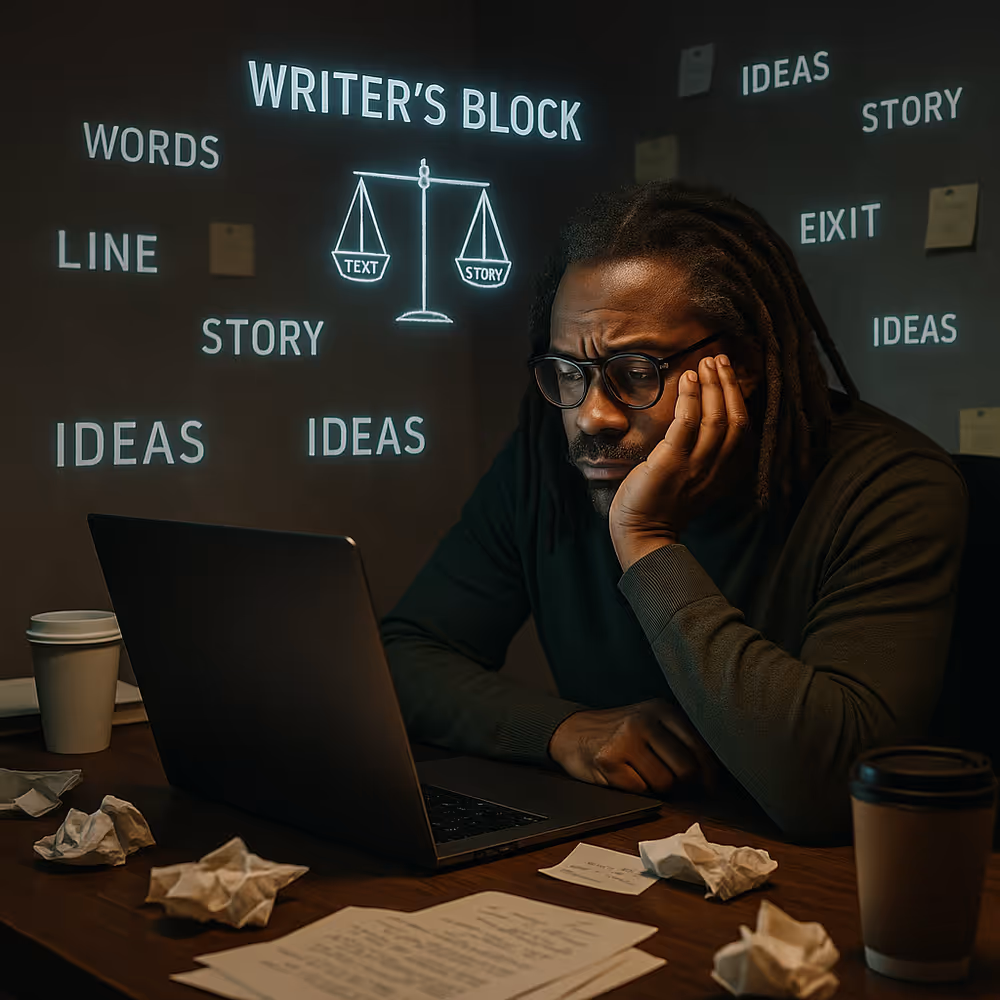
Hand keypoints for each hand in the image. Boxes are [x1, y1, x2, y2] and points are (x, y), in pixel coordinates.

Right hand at [548, 698, 720, 796]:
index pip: (700, 747)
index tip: (708, 785)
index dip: (709, 772)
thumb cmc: (621, 733)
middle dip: (683, 784)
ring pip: (664, 783)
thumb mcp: (652, 722)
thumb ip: (681, 739)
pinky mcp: (609, 759)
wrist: (572, 731)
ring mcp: (625, 739)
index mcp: (662, 709)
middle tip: (673, 784)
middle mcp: (645, 720)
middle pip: (686, 769)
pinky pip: (640, 790)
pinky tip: (625, 776)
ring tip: (643, 775)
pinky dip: (637, 790)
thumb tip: (714, 775)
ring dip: (658, 788)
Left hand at [609, 354, 749, 570]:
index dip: (738, 396)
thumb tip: (698, 415)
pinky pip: (687, 423)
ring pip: (716, 418)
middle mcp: (717, 469)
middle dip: (728, 385)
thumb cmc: (660, 503)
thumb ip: (702, 453)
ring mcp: (696, 466)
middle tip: (719, 359)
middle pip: (735, 418)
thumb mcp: (692, 477)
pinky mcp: (672, 462)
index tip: (728, 373)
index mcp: (726, 472)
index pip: (743, 428)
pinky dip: (690, 398)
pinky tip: (686, 379)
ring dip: (712, 386)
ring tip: (704, 364)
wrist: (641, 532)